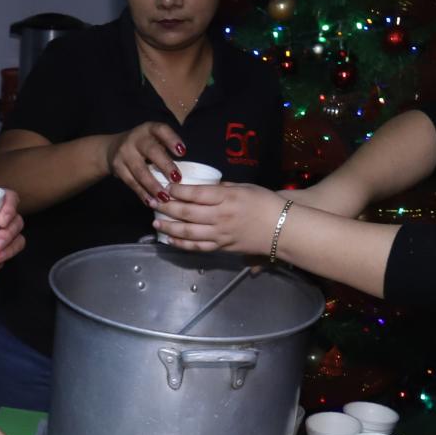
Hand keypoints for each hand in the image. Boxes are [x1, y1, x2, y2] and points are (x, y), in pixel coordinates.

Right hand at [106, 122, 187, 208]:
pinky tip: (151, 202)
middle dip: (165, 165)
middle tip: (177, 179)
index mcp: (149, 129)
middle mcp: (136, 138)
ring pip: (140, 171)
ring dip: (153, 185)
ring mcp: (124, 153)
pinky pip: (131, 182)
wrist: (112, 148)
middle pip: (151, 151)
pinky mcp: (117, 167)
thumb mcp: (153, 139)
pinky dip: (142, 193)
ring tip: (165, 197)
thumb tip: (188, 171)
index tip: (182, 152)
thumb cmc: (143, 146)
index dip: (172, 140)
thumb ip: (166, 149)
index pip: (161, 130)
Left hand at [154, 182, 284, 255]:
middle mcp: (221, 217)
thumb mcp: (245, 187)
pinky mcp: (222, 247)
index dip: (177, 190)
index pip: (196, 194)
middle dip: (166, 207)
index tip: (165, 186)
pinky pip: (197, 247)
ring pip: (188, 232)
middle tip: (152, 201)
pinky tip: (170, 240)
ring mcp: (220, 234)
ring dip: (168, 227)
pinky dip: (181, 244)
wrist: (284, 229)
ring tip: (155, 221)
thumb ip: (222, 188)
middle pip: (187, 212)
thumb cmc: (266, 203)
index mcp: (227, 198)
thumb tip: (202, 188)